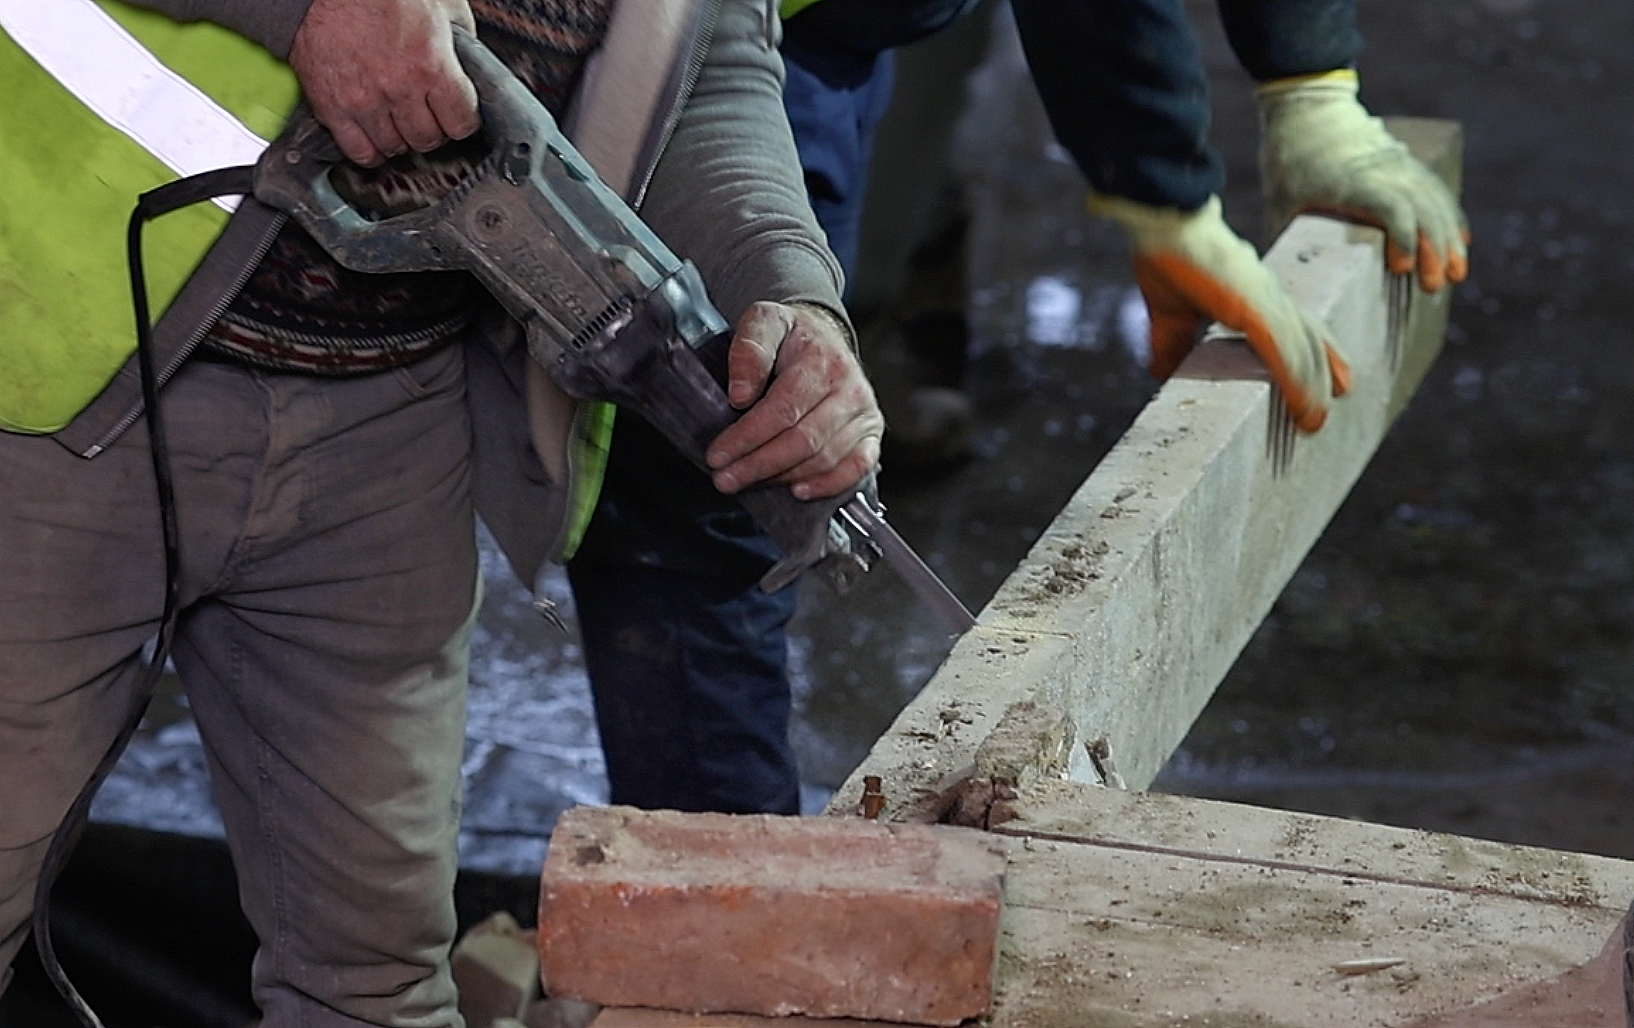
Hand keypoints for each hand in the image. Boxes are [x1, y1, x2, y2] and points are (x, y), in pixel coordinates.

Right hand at [288, 0, 480, 165]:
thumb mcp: (438, 3)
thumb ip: (460, 37)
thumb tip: (470, 59)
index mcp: (430, 64)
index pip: (462, 122)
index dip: (462, 120)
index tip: (458, 116)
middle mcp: (399, 88)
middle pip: (428, 139)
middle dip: (432, 130)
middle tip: (427, 117)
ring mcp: (364, 101)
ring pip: (395, 148)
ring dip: (400, 139)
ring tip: (398, 122)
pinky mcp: (332, 107)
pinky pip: (358, 151)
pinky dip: (370, 151)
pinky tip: (374, 139)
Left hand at [705, 302, 883, 499]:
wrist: (822, 336)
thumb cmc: (790, 336)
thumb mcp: (763, 322)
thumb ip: (749, 349)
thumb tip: (740, 394)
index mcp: (822, 360)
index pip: (783, 410)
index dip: (747, 437)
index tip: (718, 454)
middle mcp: (850, 388)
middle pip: (803, 440)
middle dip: (758, 464)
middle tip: (725, 478)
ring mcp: (864, 413)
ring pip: (823, 458)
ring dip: (782, 477)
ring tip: (747, 482)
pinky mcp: (871, 433)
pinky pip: (857, 467)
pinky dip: (828, 484)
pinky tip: (799, 491)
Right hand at [1094, 194, 1349, 432]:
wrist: (1164, 220)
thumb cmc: (1166, 255)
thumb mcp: (1169, 312)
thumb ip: (1171, 342)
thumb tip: (1161, 373)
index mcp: (1250, 294)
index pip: (1290, 326)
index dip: (1309, 348)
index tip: (1322, 372)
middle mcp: (1266, 296)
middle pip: (1307, 337)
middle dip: (1324, 368)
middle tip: (1338, 396)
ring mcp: (1263, 300)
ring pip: (1300, 350)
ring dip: (1312, 386)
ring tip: (1316, 420)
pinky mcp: (1253, 306)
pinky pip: (1283, 351)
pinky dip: (1295, 379)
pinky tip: (1304, 403)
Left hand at [1259, 70, 1468, 292]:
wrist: (1310, 110)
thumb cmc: (1290, 163)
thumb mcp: (1280, 203)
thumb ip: (1287, 242)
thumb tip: (1282, 286)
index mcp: (1351, 182)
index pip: (1392, 207)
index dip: (1404, 238)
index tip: (1402, 268)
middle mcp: (1383, 171)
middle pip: (1422, 209)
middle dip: (1434, 250)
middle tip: (1434, 286)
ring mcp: (1399, 165)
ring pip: (1435, 201)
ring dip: (1448, 239)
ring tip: (1457, 274)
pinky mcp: (1406, 164)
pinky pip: (1435, 191)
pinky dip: (1450, 216)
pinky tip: (1460, 242)